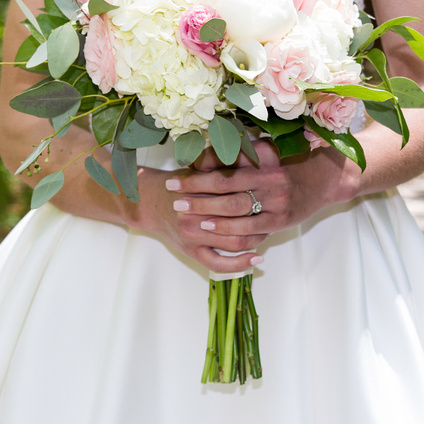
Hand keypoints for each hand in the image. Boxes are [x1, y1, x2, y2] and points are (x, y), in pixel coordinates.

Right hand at [133, 167, 267, 274]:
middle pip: (239, 220)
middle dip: (260, 218)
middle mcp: (197, 215)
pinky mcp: (192, 251)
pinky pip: (219, 264)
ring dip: (255, 239)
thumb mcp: (198, 170)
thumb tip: (254, 159)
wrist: (151, 202)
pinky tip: (256, 260)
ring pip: (234, 242)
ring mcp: (194, 236)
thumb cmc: (179, 184)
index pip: (238, 196)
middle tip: (273, 215)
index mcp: (201, 193)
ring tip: (268, 233)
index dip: (258, 196)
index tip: (270, 195)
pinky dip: (240, 264)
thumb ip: (222, 167)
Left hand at [164, 139, 355, 250]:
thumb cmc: (290, 160)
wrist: (324, 178)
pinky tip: (213, 233)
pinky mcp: (281, 222)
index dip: (198, 175)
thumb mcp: (267, 149)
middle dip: (197, 196)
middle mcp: (271, 183)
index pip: (224, 170)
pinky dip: (229, 234)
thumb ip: (239, 152)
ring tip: (189, 217)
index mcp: (265, 163)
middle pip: (226, 192)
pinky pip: (251, 233)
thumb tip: (203, 154)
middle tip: (175, 198)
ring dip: (209, 217)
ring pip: (236, 215)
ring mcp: (277, 205)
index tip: (177, 176)